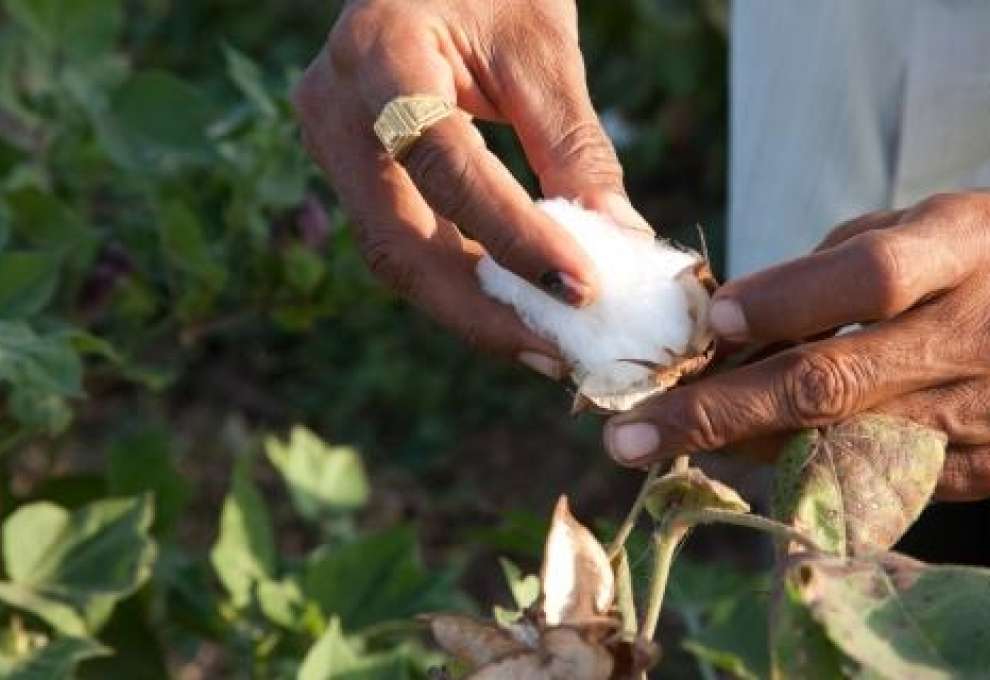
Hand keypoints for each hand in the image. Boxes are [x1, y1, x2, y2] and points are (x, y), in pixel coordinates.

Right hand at [294, 0, 650, 378]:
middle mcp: (335, 109)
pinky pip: (403, 242)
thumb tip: (621, 248)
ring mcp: (332, 144)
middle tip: (555, 355)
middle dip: (481, 311)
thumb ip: (574, 147)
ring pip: (395, 257)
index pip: (444, 167)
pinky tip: (513, 309)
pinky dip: (461, 281)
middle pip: (398, 242)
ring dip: (471, 311)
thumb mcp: (542, 50)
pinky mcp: (353, 170)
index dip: (511, 237)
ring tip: (543, 347)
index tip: (582, 290)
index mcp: (378, 55)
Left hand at [604, 191, 989, 500]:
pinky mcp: (983, 466)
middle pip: (831, 383)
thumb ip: (822, 273)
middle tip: (628, 436)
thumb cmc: (965, 261)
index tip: (714, 320)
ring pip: (836, 444)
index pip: (870, 277)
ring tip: (658, 444)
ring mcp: (981, 411)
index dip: (788, 299)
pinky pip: (871, 480)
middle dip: (715, 412)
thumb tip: (721, 329)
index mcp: (958, 249)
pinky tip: (738, 456)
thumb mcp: (910, 231)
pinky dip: (796, 469)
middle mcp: (969, 335)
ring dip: (738, 448)